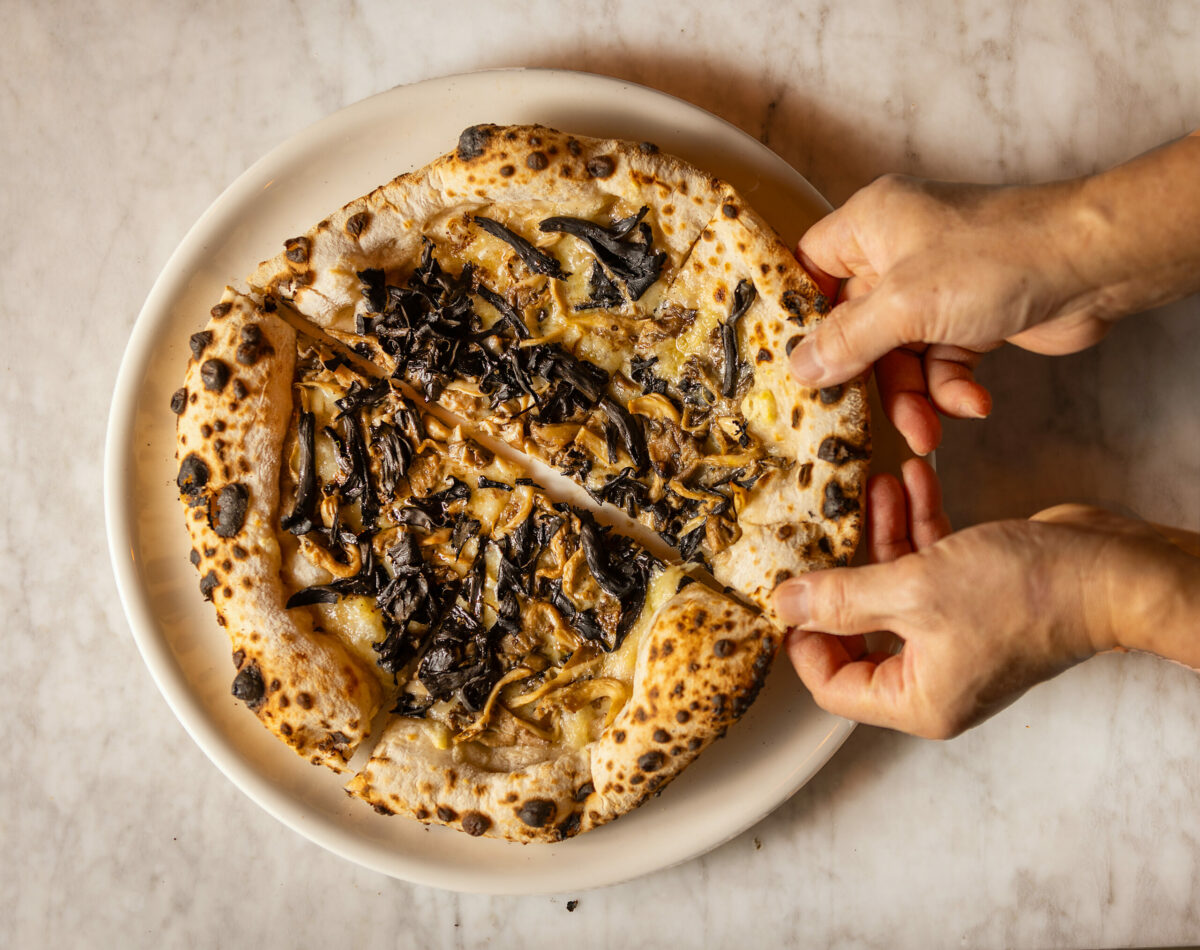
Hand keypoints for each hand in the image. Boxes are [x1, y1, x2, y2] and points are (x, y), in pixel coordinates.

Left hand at [771, 459, 1199, 738]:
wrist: (1114, 572)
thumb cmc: (1025, 595)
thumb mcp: (914, 591)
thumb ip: (844, 597)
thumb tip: (785, 604)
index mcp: (916, 699)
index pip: (832, 685)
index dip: (805, 639)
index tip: (793, 589)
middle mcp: (934, 677)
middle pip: (859, 630)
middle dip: (845, 571)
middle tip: (824, 529)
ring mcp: (957, 638)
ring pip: (895, 587)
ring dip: (884, 533)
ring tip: (873, 486)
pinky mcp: (977, 600)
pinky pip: (929, 566)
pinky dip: (919, 526)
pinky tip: (910, 480)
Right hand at [792, 176, 1109, 454]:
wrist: (1097, 263)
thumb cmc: (1000, 256)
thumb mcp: (905, 304)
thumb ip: (848, 341)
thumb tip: (799, 369)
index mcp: (871, 225)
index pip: (810, 269)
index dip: (800, 316)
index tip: (795, 362)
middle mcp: (898, 252)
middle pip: (855, 326)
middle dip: (870, 377)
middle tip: (861, 417)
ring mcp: (936, 286)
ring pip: (900, 354)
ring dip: (914, 396)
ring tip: (929, 430)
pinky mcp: (971, 316)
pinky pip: (941, 363)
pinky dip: (952, 388)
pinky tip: (971, 402)